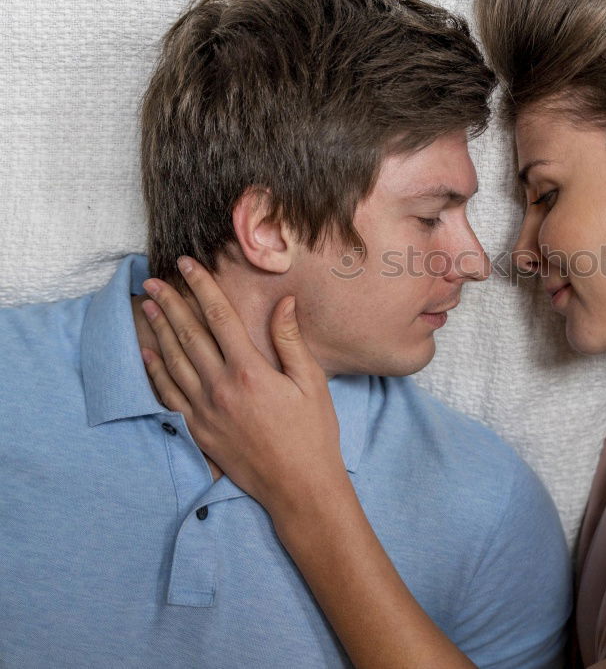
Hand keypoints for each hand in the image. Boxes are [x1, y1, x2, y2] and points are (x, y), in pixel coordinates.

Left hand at [139, 255, 346, 516]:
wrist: (299, 487)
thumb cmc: (312, 433)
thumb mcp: (311, 382)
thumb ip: (291, 340)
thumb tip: (284, 303)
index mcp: (250, 371)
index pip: (219, 318)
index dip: (202, 287)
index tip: (187, 265)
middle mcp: (220, 388)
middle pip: (188, 335)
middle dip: (170, 303)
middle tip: (152, 280)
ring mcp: (205, 411)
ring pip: (173, 362)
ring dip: (158, 331)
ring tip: (146, 307)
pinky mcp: (198, 431)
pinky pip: (169, 396)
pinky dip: (155, 372)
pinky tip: (147, 355)